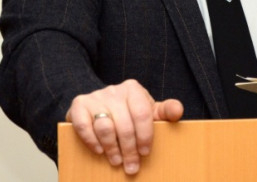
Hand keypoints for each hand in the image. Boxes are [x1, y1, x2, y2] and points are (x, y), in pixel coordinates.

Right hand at [66, 79, 183, 174]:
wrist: (98, 106)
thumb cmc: (128, 112)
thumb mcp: (148, 111)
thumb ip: (165, 111)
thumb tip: (178, 111)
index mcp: (133, 89)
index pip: (142, 113)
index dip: (145, 136)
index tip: (145, 153)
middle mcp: (114, 90)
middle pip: (124, 124)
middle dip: (129, 149)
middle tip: (131, 166)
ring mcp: (95, 96)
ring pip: (105, 126)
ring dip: (111, 148)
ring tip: (116, 161)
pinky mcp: (78, 105)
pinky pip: (83, 125)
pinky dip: (91, 140)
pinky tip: (99, 151)